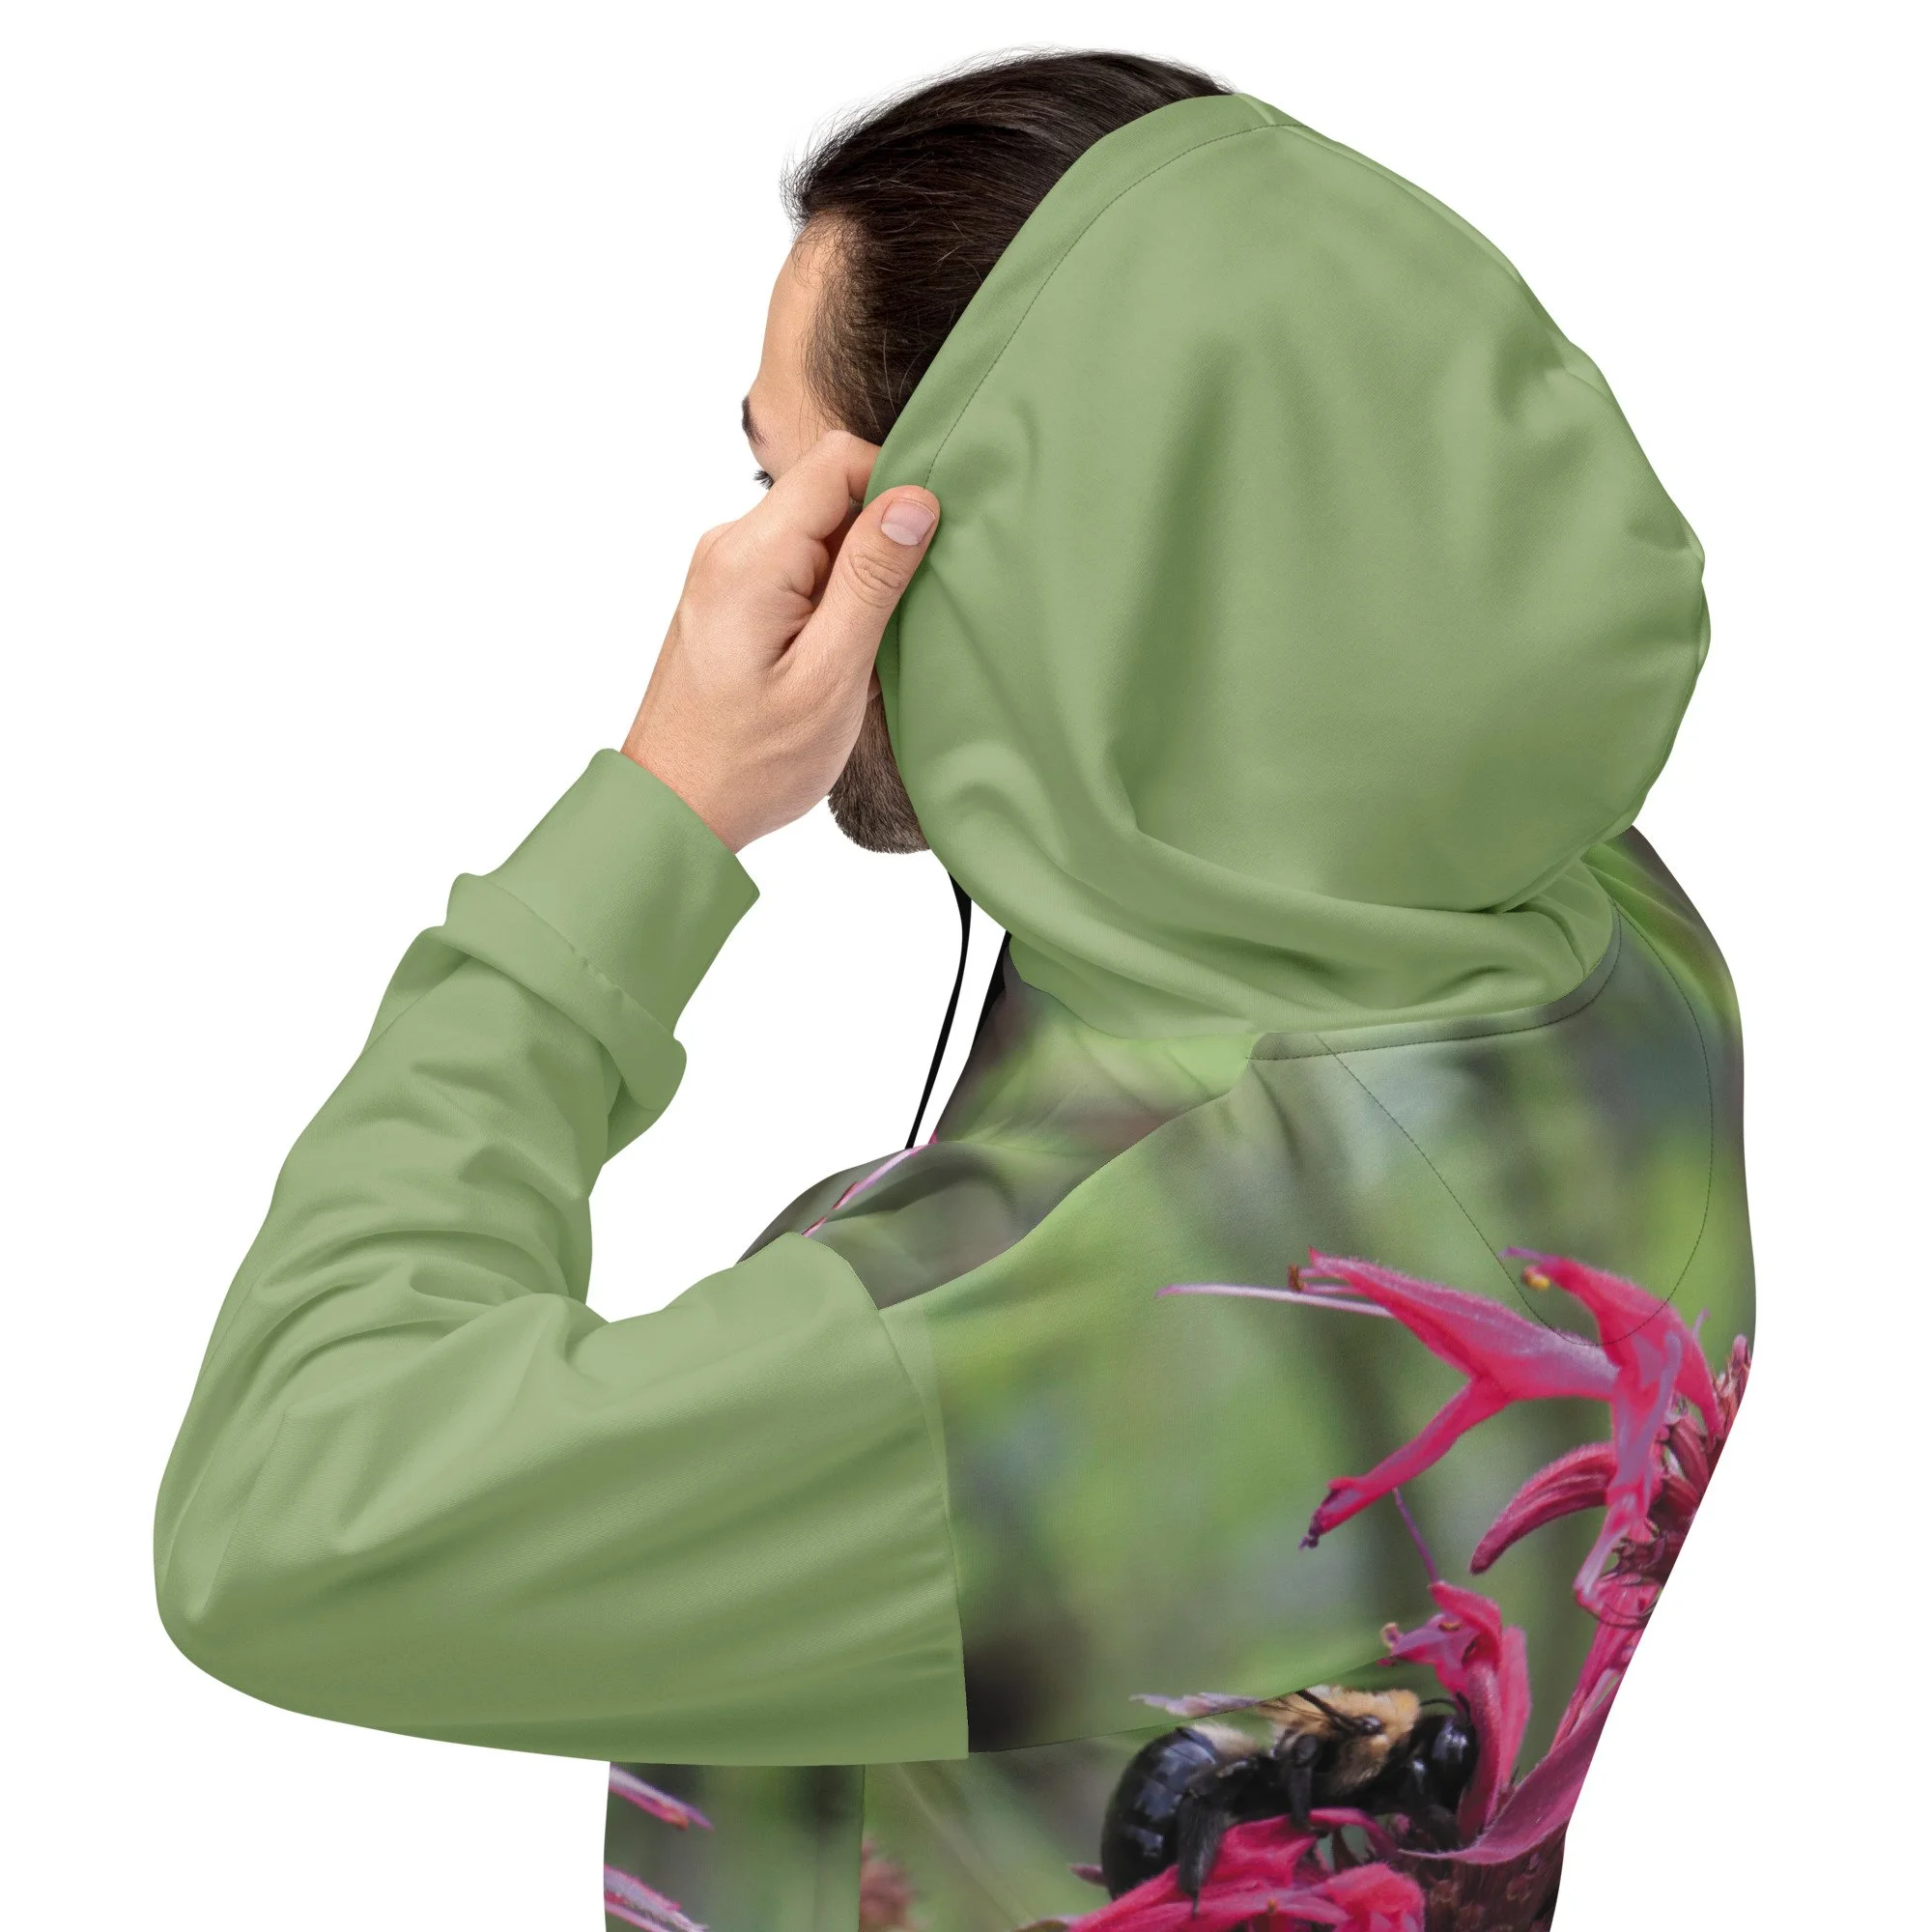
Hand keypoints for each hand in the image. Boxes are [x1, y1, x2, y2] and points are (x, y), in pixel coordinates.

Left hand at [621, 431, 938, 851]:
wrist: (675, 810)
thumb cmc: (748, 762)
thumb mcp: (830, 676)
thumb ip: (871, 580)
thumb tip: (914, 499)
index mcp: (751, 557)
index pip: (838, 461)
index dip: (896, 486)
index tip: (928, 545)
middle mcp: (729, 547)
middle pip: (829, 493)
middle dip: (879, 540)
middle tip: (899, 615)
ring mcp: (726, 571)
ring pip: (818, 532)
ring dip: (858, 577)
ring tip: (863, 648)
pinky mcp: (731, 597)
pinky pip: (798, 566)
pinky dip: (832, 598)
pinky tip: (838, 654)